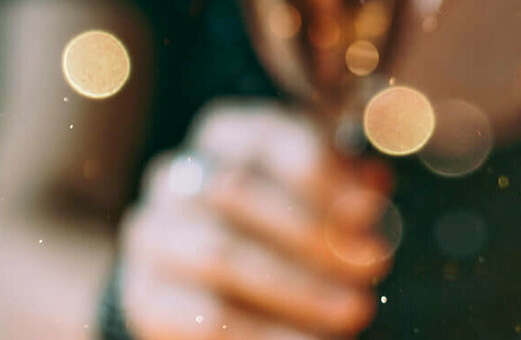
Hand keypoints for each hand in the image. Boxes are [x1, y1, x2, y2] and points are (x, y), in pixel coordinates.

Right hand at [118, 99, 393, 338]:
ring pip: (223, 255)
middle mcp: (179, 177)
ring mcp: (154, 235)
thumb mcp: (317, 197)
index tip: (372, 208)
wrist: (202, 287)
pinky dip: (269, 334)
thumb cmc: (278, 229)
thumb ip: (344, 189)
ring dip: (300, 288)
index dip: (324, 173)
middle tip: (374, 263)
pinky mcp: (146, 295)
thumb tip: (374, 184)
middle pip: (239, 192)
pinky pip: (208, 317)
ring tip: (355, 309)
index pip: (269, 137)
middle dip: (316, 232)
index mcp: (226, 136)